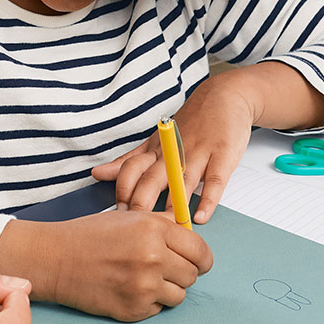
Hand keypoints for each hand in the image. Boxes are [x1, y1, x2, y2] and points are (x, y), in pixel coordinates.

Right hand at [0, 212, 212, 321]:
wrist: (57, 259)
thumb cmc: (91, 235)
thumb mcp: (130, 217)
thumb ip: (164, 226)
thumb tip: (192, 238)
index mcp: (154, 230)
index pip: (200, 251)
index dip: (201, 258)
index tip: (197, 262)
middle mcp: (152, 258)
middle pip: (192, 275)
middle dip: (182, 272)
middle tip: (163, 269)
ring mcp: (144, 286)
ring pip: (179, 296)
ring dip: (167, 289)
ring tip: (143, 279)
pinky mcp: (133, 309)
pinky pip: (158, 309)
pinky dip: (149, 302)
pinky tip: (128, 289)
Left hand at [91, 72, 261, 222]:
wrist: (225, 96)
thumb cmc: (190, 124)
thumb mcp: (155, 140)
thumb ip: (128, 160)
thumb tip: (97, 174)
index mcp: (156, 150)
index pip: (131, 169)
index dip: (122, 191)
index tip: (117, 215)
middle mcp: (174, 152)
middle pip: (152, 178)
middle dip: (141, 202)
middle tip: (135, 226)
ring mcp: (199, 153)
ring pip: (182, 181)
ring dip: (172, 205)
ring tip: (165, 227)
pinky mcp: (222, 155)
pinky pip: (214, 181)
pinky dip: (208, 200)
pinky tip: (200, 217)